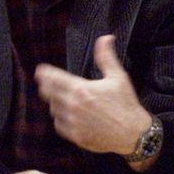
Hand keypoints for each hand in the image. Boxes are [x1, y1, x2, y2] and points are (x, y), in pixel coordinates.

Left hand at [34, 35, 151, 156]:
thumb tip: (105, 38)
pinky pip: (59, 125)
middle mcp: (73, 106)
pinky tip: (65, 114)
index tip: (39, 71)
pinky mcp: (75, 136)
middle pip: (48, 94)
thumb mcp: (118, 77)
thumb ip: (106, 57)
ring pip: (53, 109)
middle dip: (44, 86)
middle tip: (43, 82)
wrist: (134, 134)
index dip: (44, 74)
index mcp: (81, 89)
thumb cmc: (126, 104)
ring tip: (58, 98)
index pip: (54, 78)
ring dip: (54, 103)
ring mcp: (72, 122)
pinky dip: (60, 119)